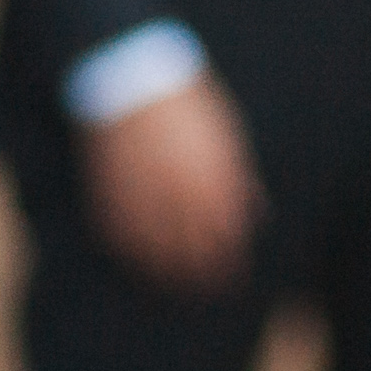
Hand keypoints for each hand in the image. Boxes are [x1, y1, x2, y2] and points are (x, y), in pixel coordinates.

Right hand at [81, 76, 260, 293]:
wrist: (131, 80)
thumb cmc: (188, 105)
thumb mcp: (226, 134)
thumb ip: (241, 177)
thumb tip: (258, 213)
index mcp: (214, 179)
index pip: (226, 236)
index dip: (229, 261)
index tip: (232, 275)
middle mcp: (180, 196)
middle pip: (194, 252)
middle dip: (204, 275)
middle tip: (208, 290)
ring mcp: (144, 199)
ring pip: (158, 254)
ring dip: (169, 275)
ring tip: (177, 289)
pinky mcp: (112, 198)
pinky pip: (123, 241)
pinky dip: (134, 257)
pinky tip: (142, 266)